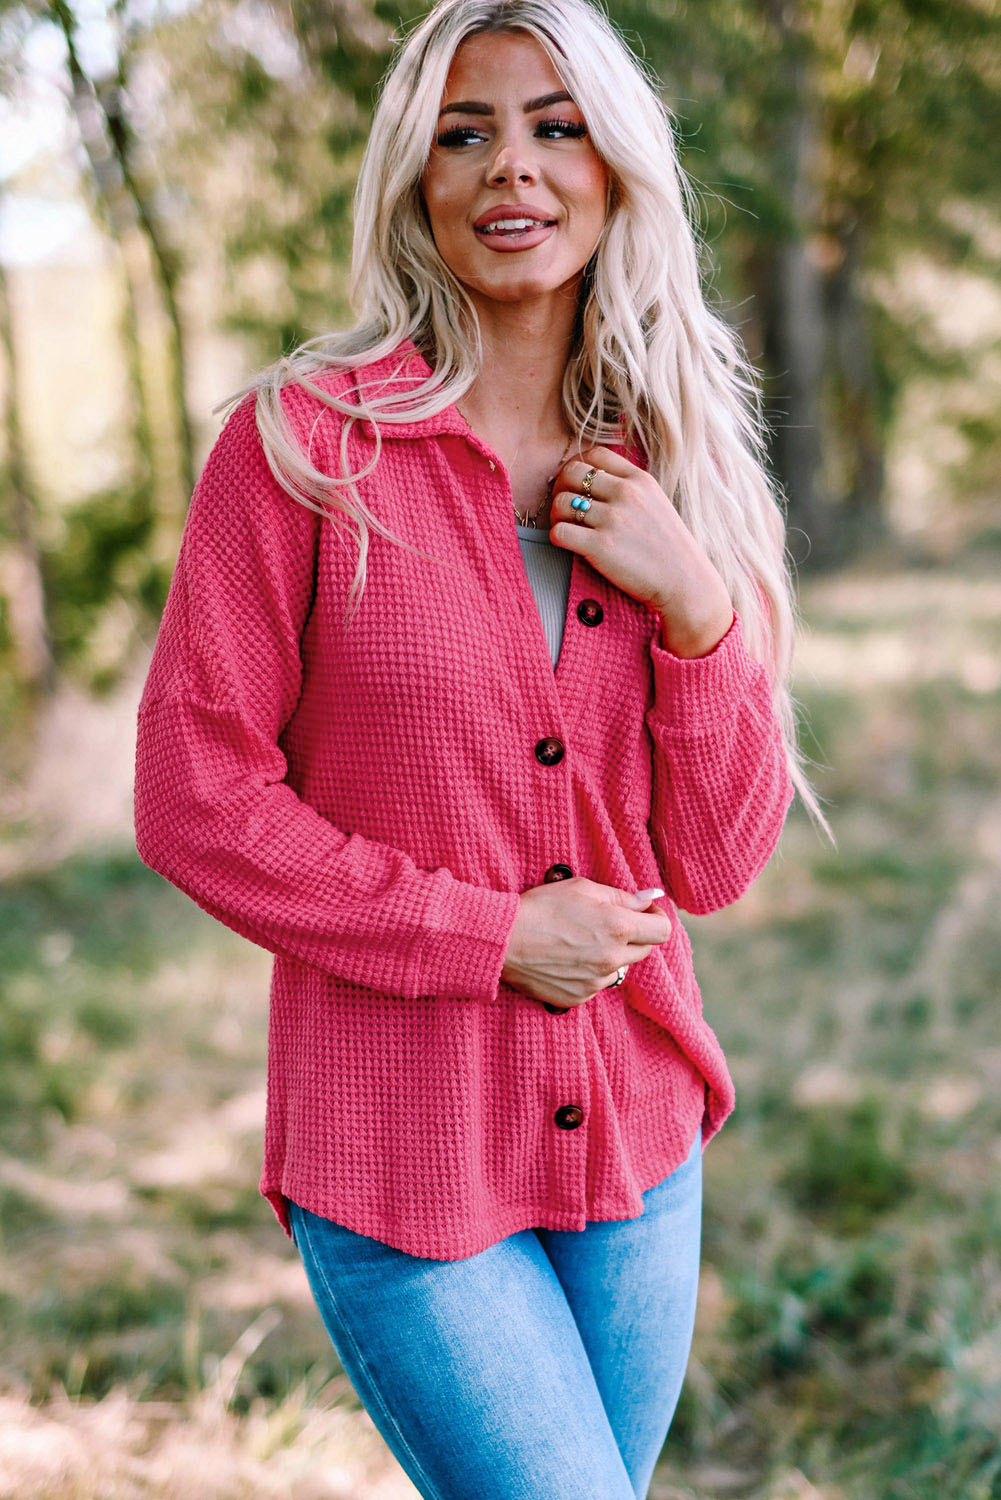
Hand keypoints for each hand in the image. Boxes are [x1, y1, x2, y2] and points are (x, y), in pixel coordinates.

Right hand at [500, 878, 671, 1009]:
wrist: (503, 940)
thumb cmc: (541, 907)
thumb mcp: (582, 888)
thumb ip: (622, 896)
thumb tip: (651, 898)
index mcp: (618, 927)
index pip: (662, 930)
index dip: (656, 918)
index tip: (645, 912)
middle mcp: (612, 959)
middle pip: (645, 950)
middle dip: (634, 935)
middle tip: (608, 922)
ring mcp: (596, 982)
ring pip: (620, 968)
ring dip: (612, 955)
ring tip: (581, 940)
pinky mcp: (579, 997)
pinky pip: (597, 984)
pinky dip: (590, 972)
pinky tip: (568, 957)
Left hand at [549, 445, 734, 657]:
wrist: (684, 581)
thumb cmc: (668, 548)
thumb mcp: (656, 503)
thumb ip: (629, 488)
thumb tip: (595, 481)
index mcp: (638, 480)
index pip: (595, 454)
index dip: (578, 467)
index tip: (577, 486)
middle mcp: (625, 494)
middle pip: (572, 472)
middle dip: (560, 487)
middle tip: (564, 507)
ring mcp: (612, 519)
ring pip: (561, 502)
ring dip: (556, 515)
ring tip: (566, 527)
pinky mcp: (600, 546)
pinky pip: (560, 531)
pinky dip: (557, 536)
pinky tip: (566, 544)